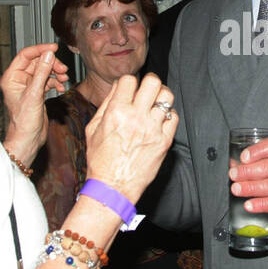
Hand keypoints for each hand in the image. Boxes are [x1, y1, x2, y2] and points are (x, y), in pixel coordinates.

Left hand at [1, 43, 67, 165]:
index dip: (40, 50)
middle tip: (62, 69)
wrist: (28, 139)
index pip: (26, 55)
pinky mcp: (37, 93)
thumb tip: (48, 55)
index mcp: (12, 77)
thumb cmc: (23, 122)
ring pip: (44, 71)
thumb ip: (42, 73)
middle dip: (51, 64)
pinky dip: (55, 82)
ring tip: (63, 78)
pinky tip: (60, 87)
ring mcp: (28, 86)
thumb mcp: (34, 94)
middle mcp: (19, 80)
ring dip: (55, 73)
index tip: (53, 48)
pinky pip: (47, 81)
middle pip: (37, 62)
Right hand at [84, 74, 176, 202]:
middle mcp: (136, 118)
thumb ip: (106, 104)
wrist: (112, 187)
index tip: (129, 89)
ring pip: (167, 97)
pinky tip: (160, 120)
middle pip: (153, 82)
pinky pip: (174, 118)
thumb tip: (117, 87)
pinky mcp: (164, 141)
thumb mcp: (93, 129)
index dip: (129, 82)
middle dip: (149, 83)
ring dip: (161, 97)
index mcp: (116, 113)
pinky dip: (168, 115)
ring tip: (156, 103)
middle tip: (147, 90)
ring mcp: (152, 129)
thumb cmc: (101, 161)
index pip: (129, 80)